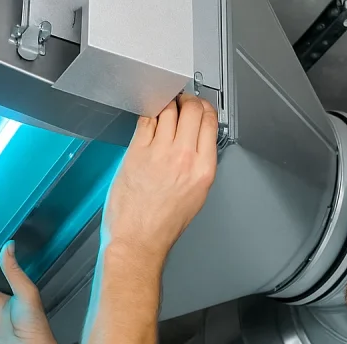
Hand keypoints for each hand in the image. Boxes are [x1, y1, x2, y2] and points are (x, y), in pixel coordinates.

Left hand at [102, 92, 219, 263]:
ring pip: (168, 110)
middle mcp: (184, 157)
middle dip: (186, 101)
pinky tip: (149, 124)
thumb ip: (199, 164)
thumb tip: (197, 141)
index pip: (210, 121)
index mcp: (203, 169)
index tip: (198, 107)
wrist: (139, 240)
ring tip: (163, 112)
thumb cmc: (164, 224)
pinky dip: (149, 117)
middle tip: (180, 103)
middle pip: (191, 108)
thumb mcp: (197, 194)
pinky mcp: (137, 151)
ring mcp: (159, 152)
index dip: (204, 108)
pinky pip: (146, 120)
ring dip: (166, 106)